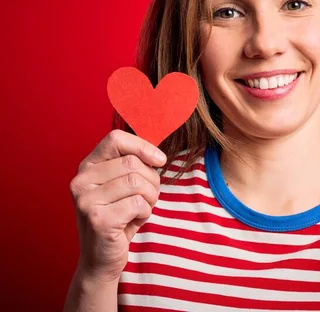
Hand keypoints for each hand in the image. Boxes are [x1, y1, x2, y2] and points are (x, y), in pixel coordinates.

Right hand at [69, 129, 166, 281]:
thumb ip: (133, 166)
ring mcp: (86, 200)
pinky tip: (133, 222)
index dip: (143, 146)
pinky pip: (138, 203)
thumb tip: (158, 155)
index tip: (160, 160)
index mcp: (87, 166)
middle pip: (133, 163)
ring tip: (140, 210)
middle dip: (152, 181)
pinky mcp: (97, 219)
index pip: (115, 139)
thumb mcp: (123, 186)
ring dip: (150, 198)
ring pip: (138, 183)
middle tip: (148, 198)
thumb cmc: (119, 217)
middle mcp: (81, 180)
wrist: (101, 259)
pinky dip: (145, 213)